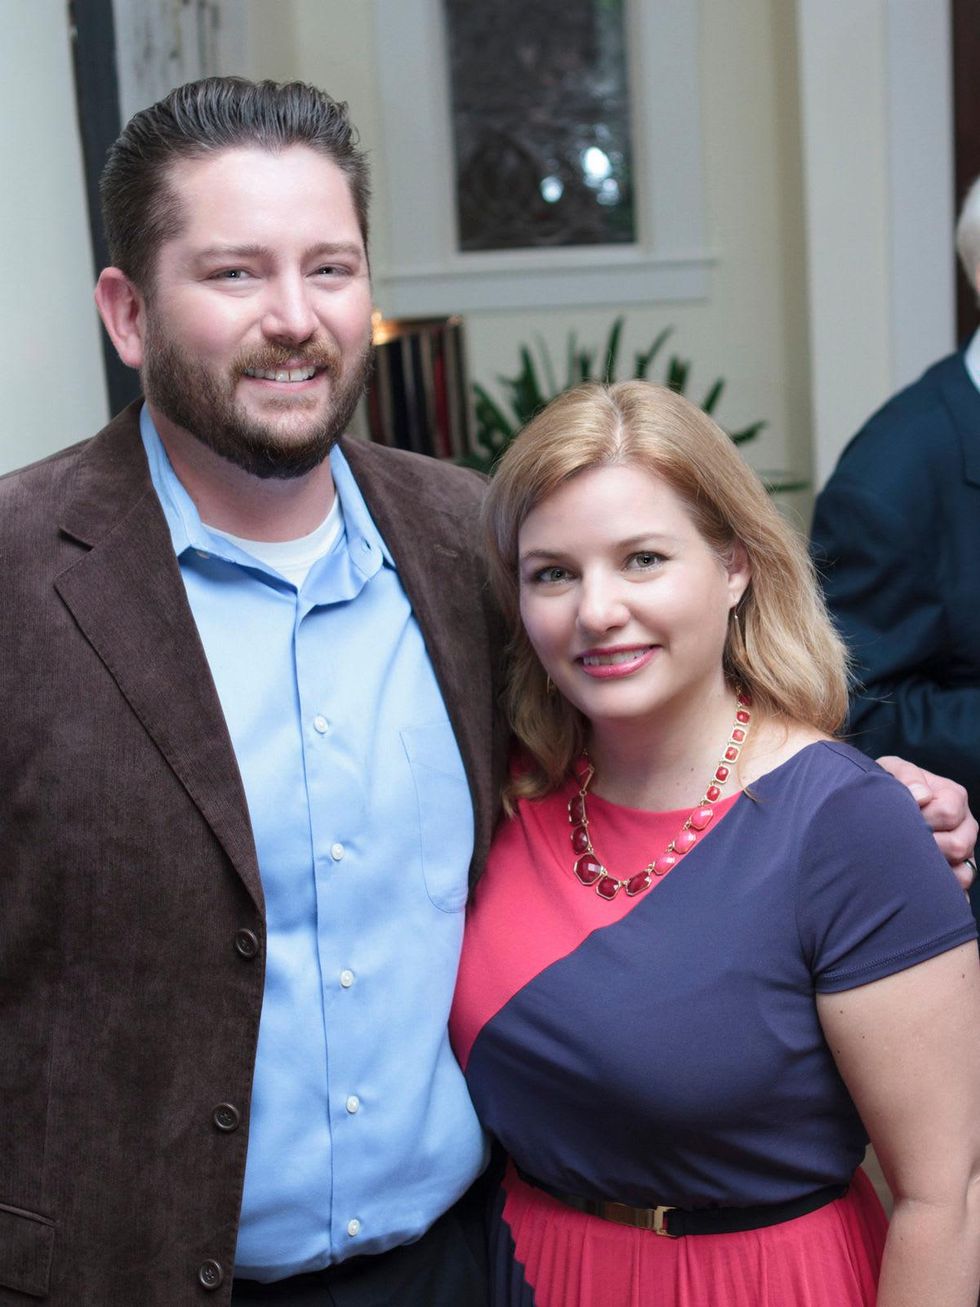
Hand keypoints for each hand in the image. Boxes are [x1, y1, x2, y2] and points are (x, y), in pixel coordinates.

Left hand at [876, 756, 976, 891]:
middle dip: (924, 844)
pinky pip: (958, 888)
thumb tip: (922, 796)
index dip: (921, 817)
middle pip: (958, 845)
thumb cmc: (888, 786)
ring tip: (905, 859)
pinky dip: (941, 889)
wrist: (877, 808)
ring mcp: (963, 850)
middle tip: (898, 842)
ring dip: (930, 868)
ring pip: (962, 871)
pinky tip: (918, 886)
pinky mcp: (956, 872)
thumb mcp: (891, 771)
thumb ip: (906, 776)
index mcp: (953, 795)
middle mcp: (964, 824)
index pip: (947, 812)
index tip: (898, 816)